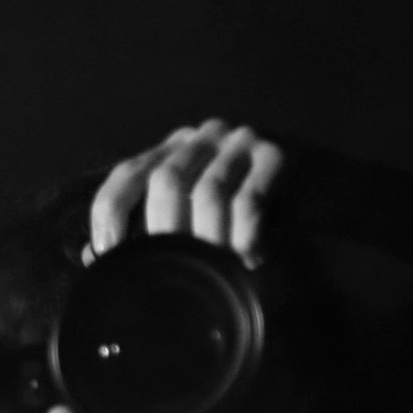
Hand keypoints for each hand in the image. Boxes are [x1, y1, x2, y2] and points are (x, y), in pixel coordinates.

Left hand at [87, 117, 286, 263]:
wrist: (319, 185)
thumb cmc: (241, 211)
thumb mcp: (190, 216)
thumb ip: (148, 232)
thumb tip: (94, 260)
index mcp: (169, 151)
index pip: (126, 175)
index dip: (110, 215)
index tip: (107, 255)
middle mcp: (199, 139)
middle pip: (166, 181)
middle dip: (165, 234)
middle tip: (174, 273)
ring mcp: (237, 143)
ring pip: (208, 191)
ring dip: (208, 239)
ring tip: (215, 272)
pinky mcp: (274, 155)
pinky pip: (249, 196)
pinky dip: (243, 232)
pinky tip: (248, 257)